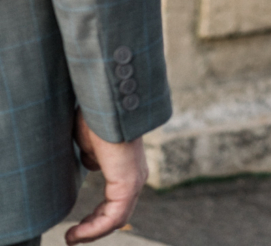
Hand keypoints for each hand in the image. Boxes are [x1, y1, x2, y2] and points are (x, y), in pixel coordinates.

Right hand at [66, 112, 147, 242]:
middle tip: (73, 236)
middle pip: (116, 213)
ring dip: (92, 232)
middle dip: (93, 227)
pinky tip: (76, 233)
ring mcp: (134, 179)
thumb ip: (90, 156)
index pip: (115, 201)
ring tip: (71, 238)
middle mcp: (135, 175)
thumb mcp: (89, 141)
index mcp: (126, 166)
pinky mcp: (129, 183)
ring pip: (116, 218)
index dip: (96, 217)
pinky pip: (114, 216)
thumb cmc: (96, 116)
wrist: (106, 102)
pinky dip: (95, 229)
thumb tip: (89, 163)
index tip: (76, 227)